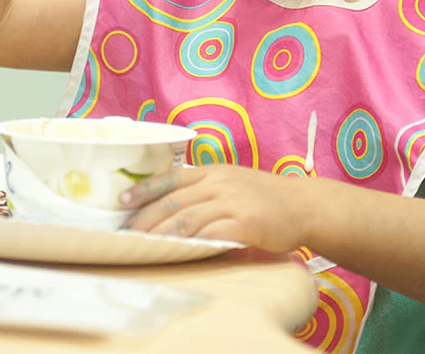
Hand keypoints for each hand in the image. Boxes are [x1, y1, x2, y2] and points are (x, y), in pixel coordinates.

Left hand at [120, 164, 309, 251]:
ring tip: (144, 247)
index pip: (170, 178)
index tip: (121, 201)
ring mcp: (232, 201)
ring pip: (186, 218)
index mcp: (213, 170)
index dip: (144, 189)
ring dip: (161, 235)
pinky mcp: (245, 223)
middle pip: (173, 200)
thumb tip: (172, 204)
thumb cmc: (265, 196)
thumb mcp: (233, 181)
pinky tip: (178, 253)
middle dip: (145, 218)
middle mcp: (219, 182)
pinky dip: (191, 244)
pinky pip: (211, 234)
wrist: (302, 204)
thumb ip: (206, 188)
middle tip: (125, 235)